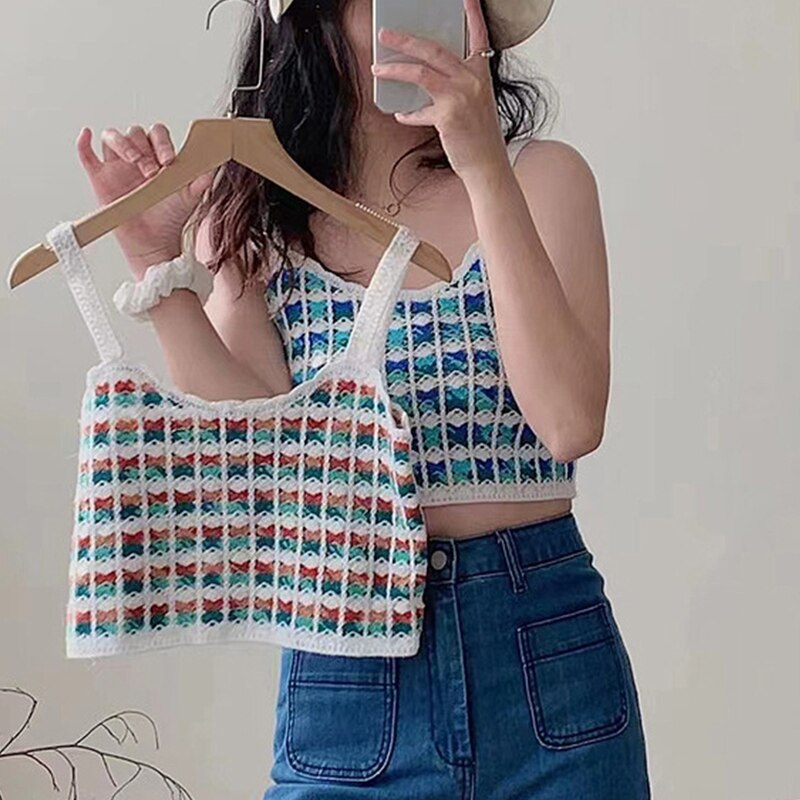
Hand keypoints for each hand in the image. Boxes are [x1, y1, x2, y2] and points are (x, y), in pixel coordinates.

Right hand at [76, 123, 214, 275]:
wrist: (155, 243)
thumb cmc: (171, 218)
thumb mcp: (191, 198)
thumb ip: (200, 179)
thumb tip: (214, 163)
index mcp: (158, 157)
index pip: (157, 134)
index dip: (162, 142)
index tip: (168, 161)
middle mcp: (138, 157)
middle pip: (134, 133)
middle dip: (143, 148)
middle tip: (152, 172)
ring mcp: (118, 167)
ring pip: (112, 137)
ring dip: (122, 145)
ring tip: (134, 165)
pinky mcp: (100, 179)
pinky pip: (87, 155)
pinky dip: (84, 142)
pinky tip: (87, 135)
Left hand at [370, 0, 507, 179]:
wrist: (488, 164)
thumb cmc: (480, 136)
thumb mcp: (474, 103)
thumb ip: (456, 86)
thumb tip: (425, 78)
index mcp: (481, 74)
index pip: (478, 36)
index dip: (472, 14)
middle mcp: (472, 80)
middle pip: (434, 49)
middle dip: (405, 40)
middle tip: (386, 35)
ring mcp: (460, 97)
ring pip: (420, 72)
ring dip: (394, 69)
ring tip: (377, 69)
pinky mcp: (448, 116)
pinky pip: (418, 110)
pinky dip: (408, 113)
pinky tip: (402, 114)